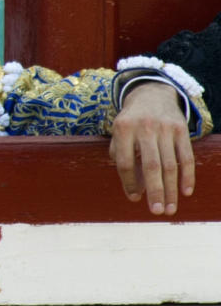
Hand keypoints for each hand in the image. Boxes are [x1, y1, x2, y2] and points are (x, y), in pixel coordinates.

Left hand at [109, 82, 192, 214]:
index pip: (125, 162)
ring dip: (171, 190)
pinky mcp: (181, 129)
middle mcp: (145, 128)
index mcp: (123, 128)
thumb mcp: (118, 132)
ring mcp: (165, 128)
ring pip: (170, 165)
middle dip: (155, 191)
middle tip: (156, 211)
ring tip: (170, 209)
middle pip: (151, 166)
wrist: (151, 94)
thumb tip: (135, 189)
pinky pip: (186, 156)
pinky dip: (187, 176)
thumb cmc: (131, 121)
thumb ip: (121, 156)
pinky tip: (186, 192)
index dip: (129, 182)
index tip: (134, 198)